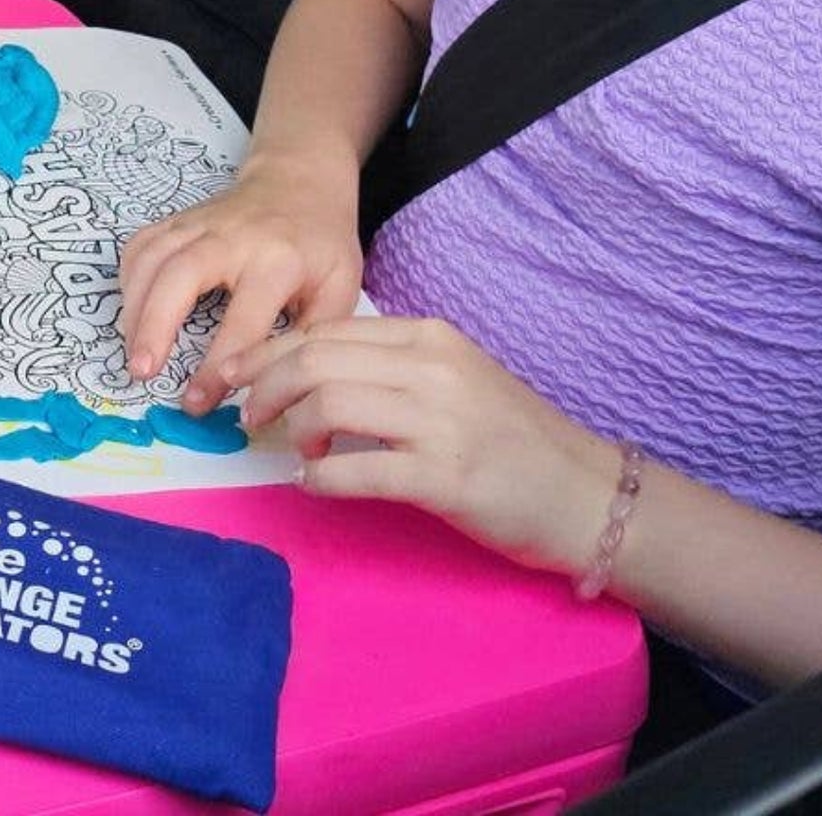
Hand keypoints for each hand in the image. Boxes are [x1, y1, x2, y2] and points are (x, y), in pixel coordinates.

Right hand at [117, 149, 362, 410]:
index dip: (218, 366)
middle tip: (141, 373)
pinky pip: (141, 244)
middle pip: (180, 275)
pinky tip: (132, 312)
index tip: (198, 402)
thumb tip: (280, 394)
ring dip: (133, 307)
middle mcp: (233, 237)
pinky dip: (128, 279)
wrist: (299, 180)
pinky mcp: (179, 219)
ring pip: (152, 258)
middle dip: (155, 325)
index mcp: (279, 260)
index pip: (243, 320)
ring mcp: (200, 223)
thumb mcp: (340, 288)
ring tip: (133, 354)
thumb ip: (313, 338)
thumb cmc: (321, 244)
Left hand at [230, 315, 618, 574]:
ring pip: (328, 401)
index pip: (326, 330)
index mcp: (428, 336)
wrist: (587, 493)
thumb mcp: (453, 378)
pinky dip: (321, 476)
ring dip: (291, 428)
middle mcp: (430, 366)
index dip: (268, 351)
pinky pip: (357, 469)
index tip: (234, 375)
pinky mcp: (445, 476)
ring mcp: (439, 420)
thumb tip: (310, 378)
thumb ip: (390, 369)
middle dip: (262, 384)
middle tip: (245, 416)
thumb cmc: (514, 439)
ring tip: (292, 449)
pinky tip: (313, 483)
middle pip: (315, 358)